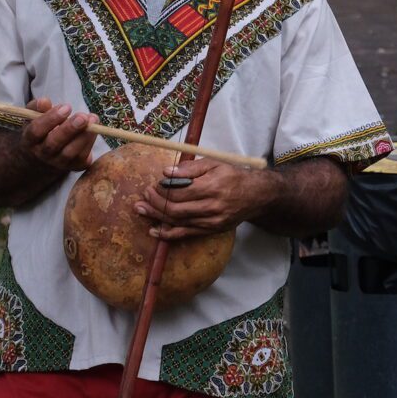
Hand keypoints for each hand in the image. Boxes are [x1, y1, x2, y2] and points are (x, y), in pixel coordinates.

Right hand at [17, 98, 96, 172]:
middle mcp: (42, 154)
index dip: (51, 119)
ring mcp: (58, 163)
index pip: (36, 131)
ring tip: (93, 119)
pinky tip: (95, 128)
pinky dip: (90, 142)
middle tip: (82, 117)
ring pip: (70, 152)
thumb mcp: (33, 118)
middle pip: (54, 144)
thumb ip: (37, 107)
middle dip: (69, 129)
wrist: (41, 159)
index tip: (66, 107)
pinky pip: (83, 157)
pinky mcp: (73, 167)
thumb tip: (44, 101)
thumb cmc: (40, 132)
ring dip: (84, 136)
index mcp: (29, 140)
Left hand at [134, 158, 272, 239]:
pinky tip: (154, 230)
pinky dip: (168, 234)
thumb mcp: (214, 163)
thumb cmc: (232, 176)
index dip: (162, 190)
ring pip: (178, 222)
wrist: (256, 195)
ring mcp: (211, 221)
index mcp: (212, 186)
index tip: (153, 184)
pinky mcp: (211, 230)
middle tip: (144, 196)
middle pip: (175, 209)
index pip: (179, 192)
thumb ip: (189, 168)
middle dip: (155, 203)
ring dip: (156, 216)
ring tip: (140, 210)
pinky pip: (186, 234)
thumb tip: (166, 173)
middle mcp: (212, 207)